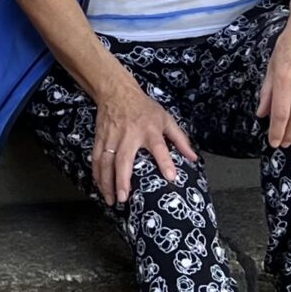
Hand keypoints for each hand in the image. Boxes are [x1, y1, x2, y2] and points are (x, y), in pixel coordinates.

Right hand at [91, 83, 196, 205]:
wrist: (116, 91)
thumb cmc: (144, 107)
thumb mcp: (166, 118)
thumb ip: (179, 139)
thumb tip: (193, 158)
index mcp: (149, 130)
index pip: (159, 147)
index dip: (165, 162)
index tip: (170, 178)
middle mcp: (129, 135)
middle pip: (124, 159)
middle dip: (122, 179)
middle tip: (124, 198)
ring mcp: (112, 137)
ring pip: (106, 162)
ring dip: (106, 182)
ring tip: (111, 200)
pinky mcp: (100, 138)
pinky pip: (96, 159)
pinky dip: (97, 174)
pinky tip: (100, 187)